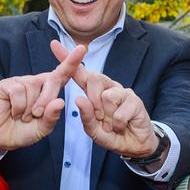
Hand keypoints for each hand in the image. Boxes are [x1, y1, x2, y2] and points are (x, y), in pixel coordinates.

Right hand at [0, 42, 86, 151]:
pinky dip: (18, 107)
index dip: (72, 61)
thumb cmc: (24, 131)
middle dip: (46, 101)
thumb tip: (60, 101)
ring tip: (21, 115)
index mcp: (49, 90)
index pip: (63, 74)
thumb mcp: (43, 129)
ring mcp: (21, 81)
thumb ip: (52, 117)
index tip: (82, 48)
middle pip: (51, 81)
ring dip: (28, 108)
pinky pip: (18, 92)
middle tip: (36, 115)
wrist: (1, 138)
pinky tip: (12, 111)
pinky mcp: (6, 84)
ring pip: (33, 88)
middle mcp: (37, 81)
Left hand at [51, 42, 156, 157]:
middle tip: (100, 118)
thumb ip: (86, 117)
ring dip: (108, 118)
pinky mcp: (135, 100)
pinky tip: (123, 126)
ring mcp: (122, 91)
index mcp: (94, 91)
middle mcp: (108, 86)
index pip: (79, 72)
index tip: (54, 44)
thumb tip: (78, 98)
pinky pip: (119, 113)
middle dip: (93, 101)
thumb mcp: (94, 130)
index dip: (67, 58)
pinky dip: (118, 125)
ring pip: (107, 97)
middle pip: (93, 78)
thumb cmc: (111, 134)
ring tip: (113, 125)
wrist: (135, 145)